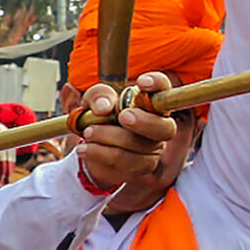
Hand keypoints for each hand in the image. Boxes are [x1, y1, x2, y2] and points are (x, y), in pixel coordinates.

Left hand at [75, 75, 177, 191]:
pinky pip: (124, 161)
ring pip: (139, 146)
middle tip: (123, 116)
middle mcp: (159, 126)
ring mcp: (153, 149)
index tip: (141, 83)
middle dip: (144, 122)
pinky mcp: (141, 167)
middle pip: (165, 127)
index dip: (157, 84)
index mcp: (151, 101)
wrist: (91, 147)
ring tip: (88, 132)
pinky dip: (100, 153)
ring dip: (109, 137)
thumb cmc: (99, 117)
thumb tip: (104, 107)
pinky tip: (85, 148)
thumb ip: (98, 96)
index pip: (164, 88)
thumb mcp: (93, 101)